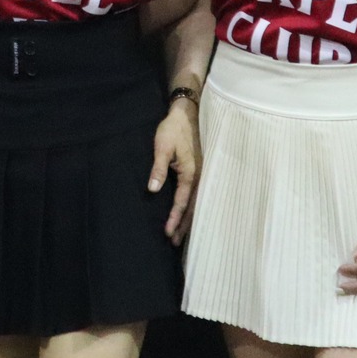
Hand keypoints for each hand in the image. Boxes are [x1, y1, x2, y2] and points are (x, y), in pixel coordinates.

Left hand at [147, 100, 199, 244]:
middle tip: (175, 243)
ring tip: (182, 236)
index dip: (174, 218)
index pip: (182, 202)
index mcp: (191, 173)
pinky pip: (199, 195)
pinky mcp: (202, 172)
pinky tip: (191, 215)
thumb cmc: (173, 129)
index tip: (168, 233)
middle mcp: (201, 177)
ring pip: (198, 203)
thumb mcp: (162, 147)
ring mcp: (204, 175)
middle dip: (184, 226)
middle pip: (193, 208)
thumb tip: (152, 190)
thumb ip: (158, 169)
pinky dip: (195, 208)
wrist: (187, 114)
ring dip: (190, 219)